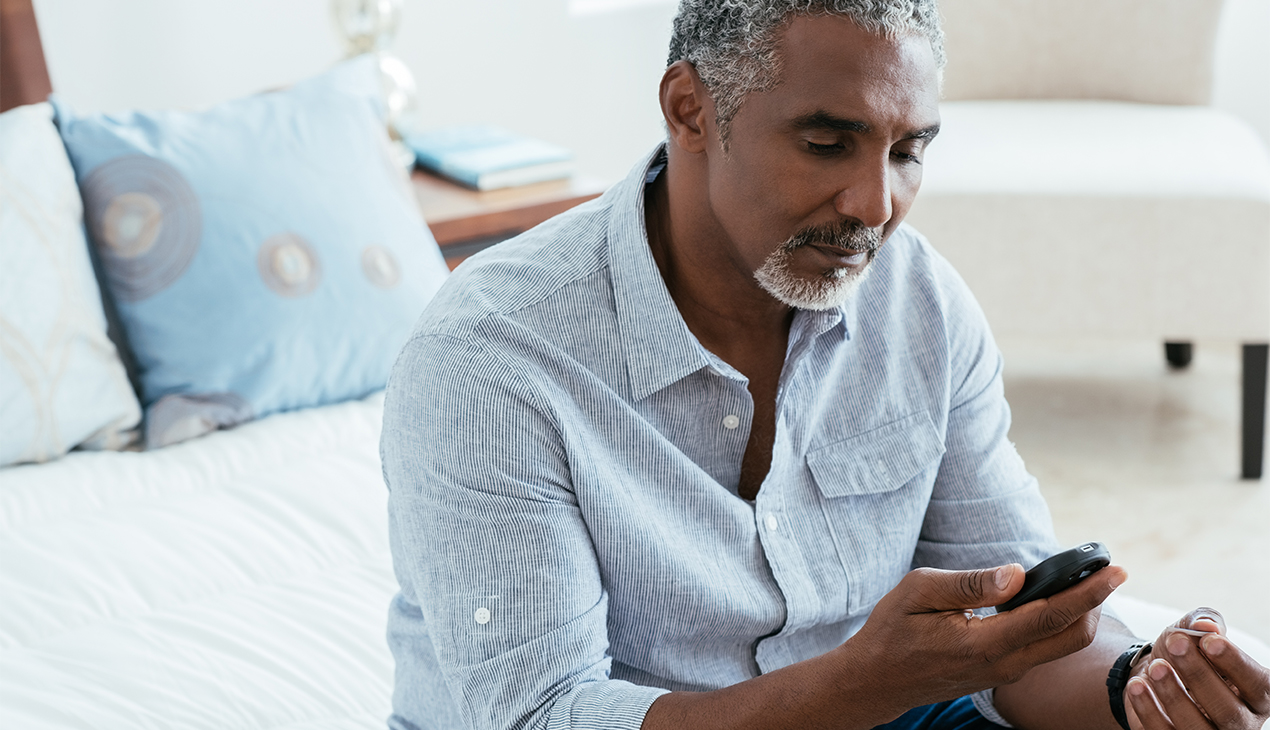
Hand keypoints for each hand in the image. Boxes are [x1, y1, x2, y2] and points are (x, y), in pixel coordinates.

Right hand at [840, 562, 1125, 712]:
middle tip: (1110, 571)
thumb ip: (969, 584)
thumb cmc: (892, 630)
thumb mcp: (918, 592)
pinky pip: (1042, 648)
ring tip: (1087, 581)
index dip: (1088, 592)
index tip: (1116, 570)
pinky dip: (1057, 623)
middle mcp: (1003, 664)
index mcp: (983, 643)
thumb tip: (1016, 573)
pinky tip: (1052, 599)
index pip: (1050, 615)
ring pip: (1060, 645)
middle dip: (1096, 603)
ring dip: (1080, 614)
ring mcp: (1004, 673)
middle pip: (1071, 637)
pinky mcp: (1001, 673)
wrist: (877, 680)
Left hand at [1125, 608, 1269, 729]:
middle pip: (1227, 710)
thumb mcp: (1192, 630)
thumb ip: (1203, 621)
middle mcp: (1240, 722)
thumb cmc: (1183, 651)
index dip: (1235, 663)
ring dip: (1173, 695)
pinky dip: (1148, 710)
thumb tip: (1207, 625)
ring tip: (1155, 666)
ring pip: (1197, 728)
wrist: (1151, 672)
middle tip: (1175, 644)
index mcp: (1256, 694)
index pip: (1258, 684)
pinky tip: (1137, 685)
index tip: (1208, 640)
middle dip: (1199, 674)